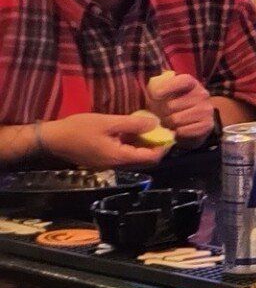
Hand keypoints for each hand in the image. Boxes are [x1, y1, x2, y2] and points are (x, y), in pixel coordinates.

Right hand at [36, 113, 172, 168]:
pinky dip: (132, 145)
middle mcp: (116, 165)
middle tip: (162, 130)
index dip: (163, 147)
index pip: (151, 158)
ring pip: (134, 158)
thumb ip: (133, 124)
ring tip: (150, 128)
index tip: (170, 133)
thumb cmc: (79, 129)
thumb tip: (156, 124)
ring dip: (144, 146)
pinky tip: (132, 132)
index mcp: (120, 157)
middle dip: (156, 146)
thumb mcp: (108, 122)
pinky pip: (124, 155)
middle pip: (145, 160)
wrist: (53, 139)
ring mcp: (109, 164)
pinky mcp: (103, 160)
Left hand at [146, 71, 216, 144]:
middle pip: (172, 105)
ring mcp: (206, 109)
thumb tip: (154, 94)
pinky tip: (178, 129)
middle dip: (162, 112)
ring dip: (168, 123)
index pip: (184, 81)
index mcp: (191, 83)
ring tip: (169, 122)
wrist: (184, 122)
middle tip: (162, 114)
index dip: (167, 87)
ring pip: (176, 119)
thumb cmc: (168, 104)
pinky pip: (184, 130)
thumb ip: (155, 87)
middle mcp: (202, 94)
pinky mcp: (207, 124)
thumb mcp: (160, 91)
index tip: (154, 96)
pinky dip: (177, 132)